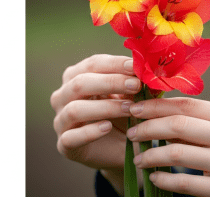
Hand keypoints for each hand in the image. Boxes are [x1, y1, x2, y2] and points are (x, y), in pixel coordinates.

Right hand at [50, 55, 141, 193]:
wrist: (121, 146)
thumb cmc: (123, 112)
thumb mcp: (129, 95)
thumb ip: (135, 83)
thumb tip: (149, 73)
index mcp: (76, 76)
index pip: (92, 64)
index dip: (114, 64)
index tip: (135, 67)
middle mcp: (63, 95)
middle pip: (80, 83)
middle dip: (111, 82)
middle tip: (135, 85)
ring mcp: (60, 120)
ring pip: (75, 109)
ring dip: (105, 107)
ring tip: (129, 108)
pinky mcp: (64, 145)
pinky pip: (71, 137)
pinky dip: (90, 131)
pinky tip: (107, 127)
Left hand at [127, 97, 209, 196]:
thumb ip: (200, 123)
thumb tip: (159, 115)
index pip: (187, 105)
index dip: (156, 105)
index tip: (135, 108)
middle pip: (178, 125)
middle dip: (147, 127)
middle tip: (131, 132)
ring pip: (177, 153)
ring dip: (151, 154)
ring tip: (139, 157)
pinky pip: (186, 183)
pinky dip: (165, 179)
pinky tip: (155, 177)